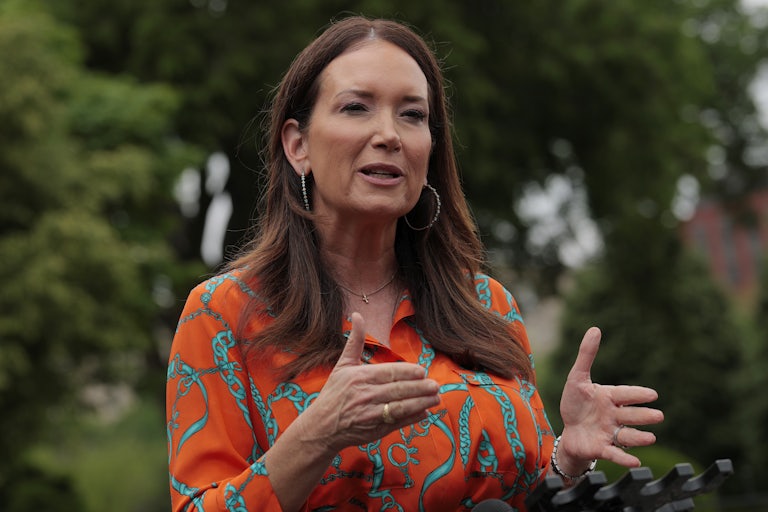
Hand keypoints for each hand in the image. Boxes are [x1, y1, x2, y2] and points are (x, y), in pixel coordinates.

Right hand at [298, 312, 440, 453]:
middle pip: (398, 390)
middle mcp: (366, 395)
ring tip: (436, 398)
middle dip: (419, 388)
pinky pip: (398, 423)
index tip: (422, 371)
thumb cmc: (333, 393)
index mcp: (359, 377)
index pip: (388, 373)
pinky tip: (425, 412)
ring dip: (421, 403)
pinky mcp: (375, 430)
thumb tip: (357, 315)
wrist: (321, 427)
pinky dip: (412, 418)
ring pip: (400, 407)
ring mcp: (371, 414)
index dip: (407, 372)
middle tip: (435, 385)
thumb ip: (355, 341)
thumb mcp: (342, 365)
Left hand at [557, 327, 663, 471]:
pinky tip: (635, 462)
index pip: (624, 394)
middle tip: (659, 416)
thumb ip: (587, 355)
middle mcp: (613, 416)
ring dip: (638, 437)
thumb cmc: (576, 404)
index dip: (637, 394)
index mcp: (609, 398)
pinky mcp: (601, 449)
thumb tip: (595, 329)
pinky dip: (624, 458)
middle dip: (643, 416)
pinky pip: (614, 454)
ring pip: (626, 435)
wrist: (569, 431)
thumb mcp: (577, 378)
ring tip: (651, 437)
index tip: (653, 394)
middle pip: (630, 415)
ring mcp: (609, 433)